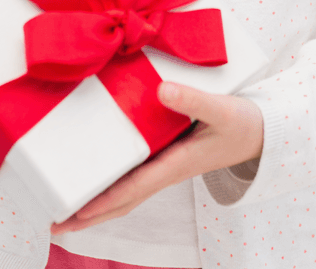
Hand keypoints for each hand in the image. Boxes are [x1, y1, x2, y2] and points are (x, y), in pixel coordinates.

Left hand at [50, 80, 262, 234]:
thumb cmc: (242, 121)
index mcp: (175, 164)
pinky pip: (133, 175)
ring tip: (64, 208)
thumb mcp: (221, 108)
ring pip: (125, 191)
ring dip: (96, 203)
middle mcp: (165, 170)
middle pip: (122, 201)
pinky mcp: (167, 155)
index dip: (103, 202)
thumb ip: (193, 100)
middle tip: (53, 225)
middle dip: (88, 215)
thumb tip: (161, 90)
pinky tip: (97, 176)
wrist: (262, 132)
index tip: (74, 213)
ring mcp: (165, 165)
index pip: (132, 188)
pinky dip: (111, 183)